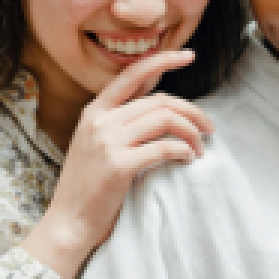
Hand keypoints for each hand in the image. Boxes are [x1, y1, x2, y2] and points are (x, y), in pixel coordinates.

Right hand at [22, 50, 214, 278]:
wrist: (69, 222)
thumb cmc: (88, 187)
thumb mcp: (95, 145)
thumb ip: (120, 124)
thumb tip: (160, 110)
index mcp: (94, 112)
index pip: (132, 74)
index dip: (163, 60)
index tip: (188, 55)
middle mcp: (100, 121)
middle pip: (160, 101)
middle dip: (192, 112)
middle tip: (209, 127)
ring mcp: (108, 142)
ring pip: (166, 120)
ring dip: (192, 133)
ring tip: (200, 148)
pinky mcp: (119, 165)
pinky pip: (164, 147)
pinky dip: (183, 151)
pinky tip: (188, 159)